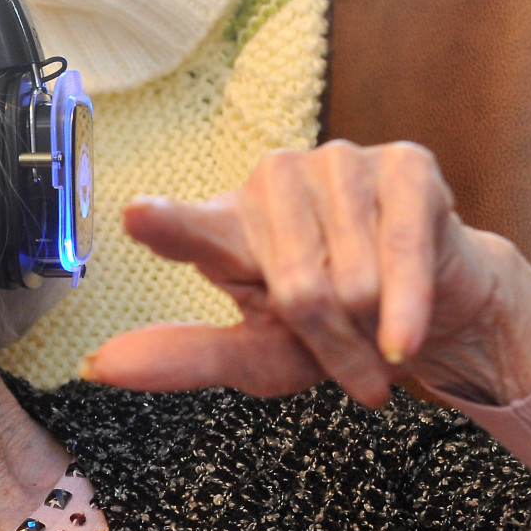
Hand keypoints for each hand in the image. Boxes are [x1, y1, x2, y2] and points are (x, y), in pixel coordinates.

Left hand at [84, 140, 530, 408]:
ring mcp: (336, 163)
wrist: (432, 308)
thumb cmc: (333, 330)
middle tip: (351, 365)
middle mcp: (270, 182)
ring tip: (379, 324)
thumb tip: (97, 367)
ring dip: (374, 327)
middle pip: (298, 291)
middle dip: (332, 344)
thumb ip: (186, 357)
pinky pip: (403, 251)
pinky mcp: (404, 164)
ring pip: (353, 280)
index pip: (186, 228)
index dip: (167, 223)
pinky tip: (406, 334)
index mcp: (222, 226)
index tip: (139, 216)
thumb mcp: (257, 356)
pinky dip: (408, 309)